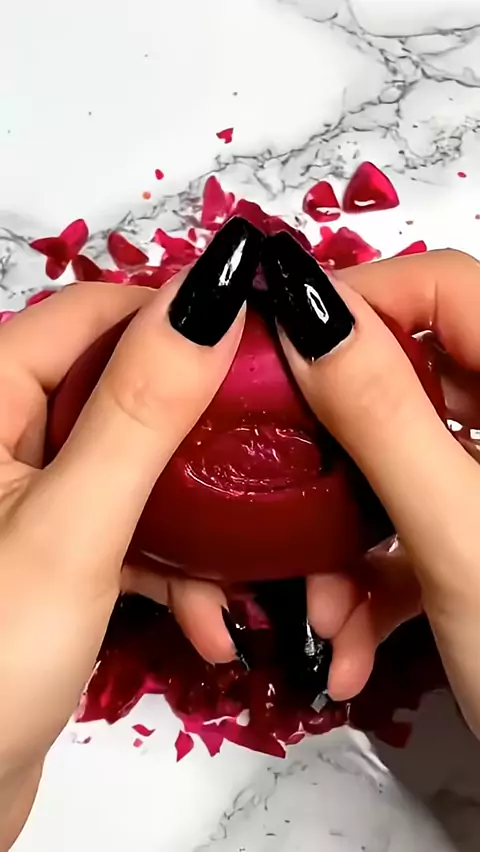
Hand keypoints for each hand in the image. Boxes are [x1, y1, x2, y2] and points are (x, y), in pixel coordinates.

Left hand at [0, 214, 253, 847]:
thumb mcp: (72, 528)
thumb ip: (139, 411)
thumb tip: (210, 299)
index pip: (95, 314)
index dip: (180, 315)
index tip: (264, 339)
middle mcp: (10, 438)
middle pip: (128, 393)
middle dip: (207, 433)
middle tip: (280, 451)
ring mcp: (36, 502)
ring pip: (141, 472)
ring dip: (203, 518)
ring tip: (262, 567)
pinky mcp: (57, 559)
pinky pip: (130, 536)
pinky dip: (175, 572)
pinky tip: (214, 624)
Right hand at [266, 241, 479, 735]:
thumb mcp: (460, 535)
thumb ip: (383, 416)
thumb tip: (306, 312)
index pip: (445, 286)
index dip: (358, 302)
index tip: (278, 346)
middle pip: (410, 382)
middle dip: (334, 448)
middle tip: (278, 479)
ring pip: (401, 466)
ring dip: (346, 532)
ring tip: (320, 606)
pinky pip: (415, 525)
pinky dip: (376, 577)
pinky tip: (350, 641)